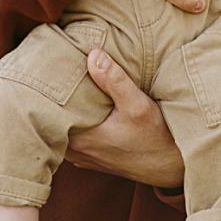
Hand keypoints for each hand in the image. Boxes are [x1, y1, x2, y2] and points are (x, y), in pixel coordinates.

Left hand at [63, 49, 184, 189]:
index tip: (51, 73)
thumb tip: (93, 55)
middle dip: (54, 101)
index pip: (50, 114)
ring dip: (64, 114)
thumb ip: (115, 81)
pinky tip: (82, 109)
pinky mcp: (93, 158)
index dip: (48, 93)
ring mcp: (84, 157)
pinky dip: (74, 125)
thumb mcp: (138, 105)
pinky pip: (73, 139)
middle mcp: (77, 152)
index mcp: (81, 139)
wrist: (173, 166)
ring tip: (67, 88)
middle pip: (54, 122)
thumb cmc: (156, 137)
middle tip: (56, 75)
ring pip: (62, 131)